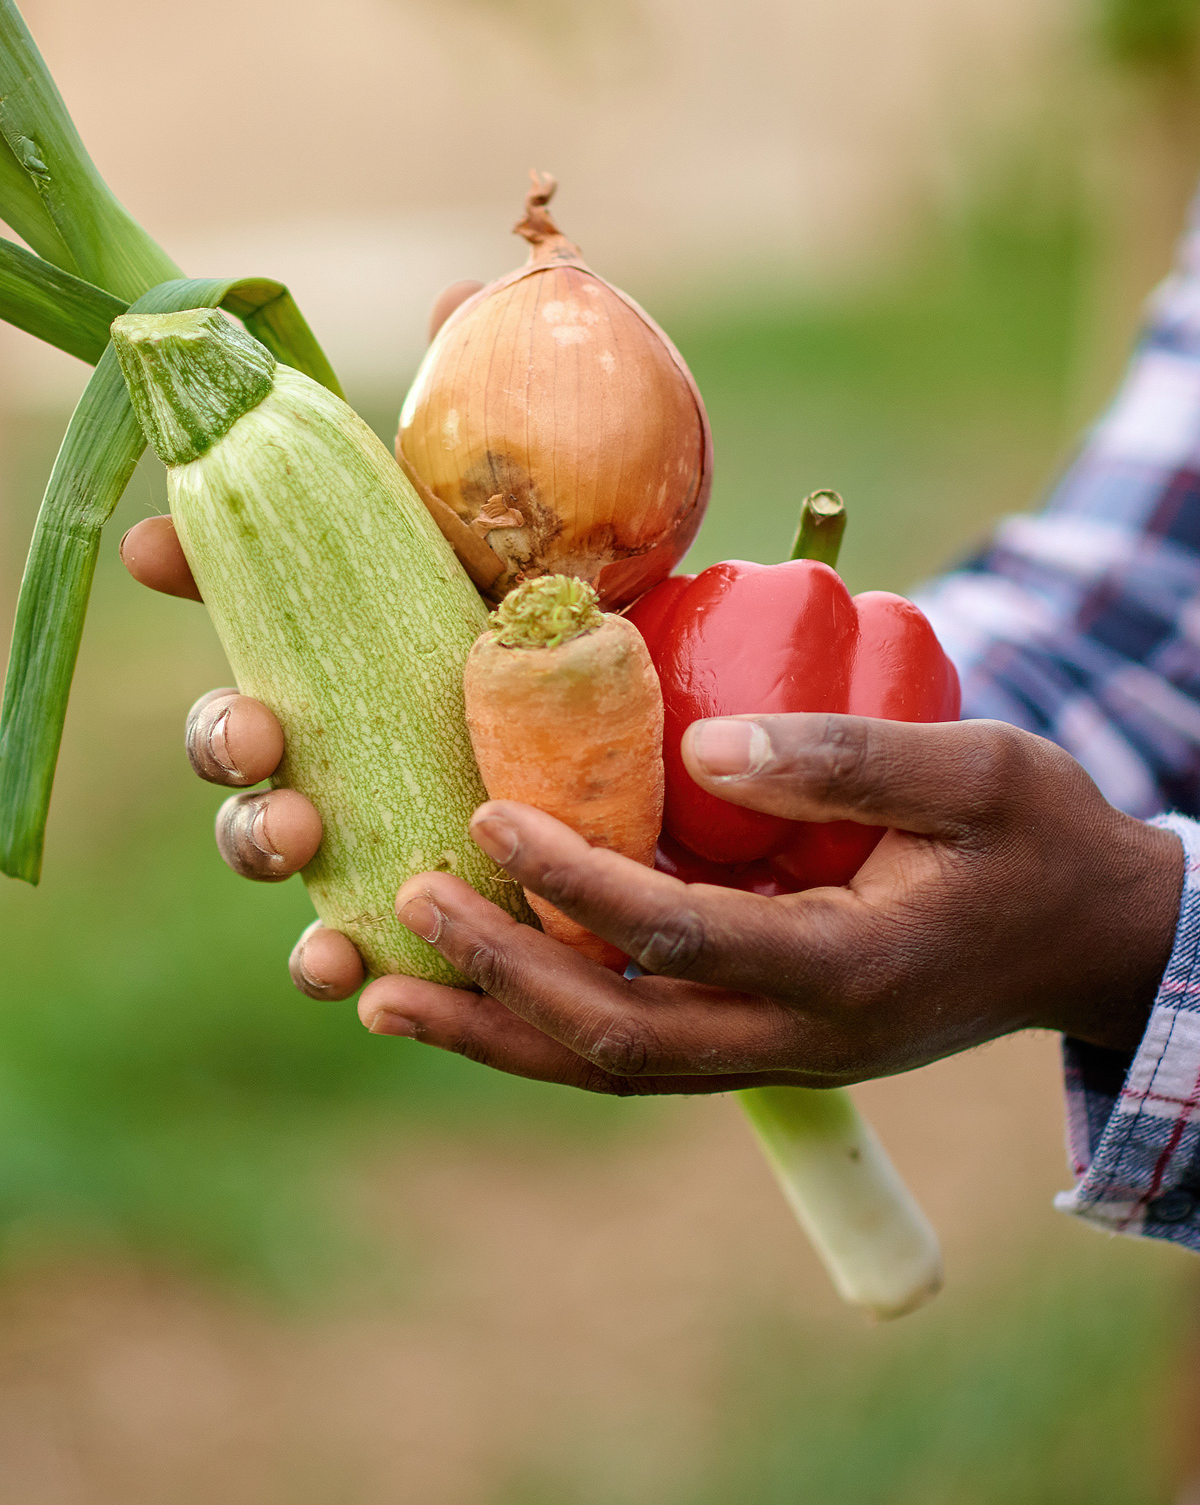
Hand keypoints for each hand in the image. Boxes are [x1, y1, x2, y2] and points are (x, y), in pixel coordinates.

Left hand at [356, 715, 1181, 1091]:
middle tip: (405, 910)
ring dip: (498, 1035)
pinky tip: (479, 993)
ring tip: (384, 995)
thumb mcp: (979, 773)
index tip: (491, 820)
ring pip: (615, 1068)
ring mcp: (780, 1054)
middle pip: (619, 1041)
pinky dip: (546, 1029)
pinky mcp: (765, 1042)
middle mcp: (800, 1035)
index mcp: (849, 970)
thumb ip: (850, 759)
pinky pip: (638, 1051)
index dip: (577, 884)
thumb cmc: (1040, 844)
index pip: (681, 937)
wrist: (1090, 943)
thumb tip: (700, 745)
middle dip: (502, 979)